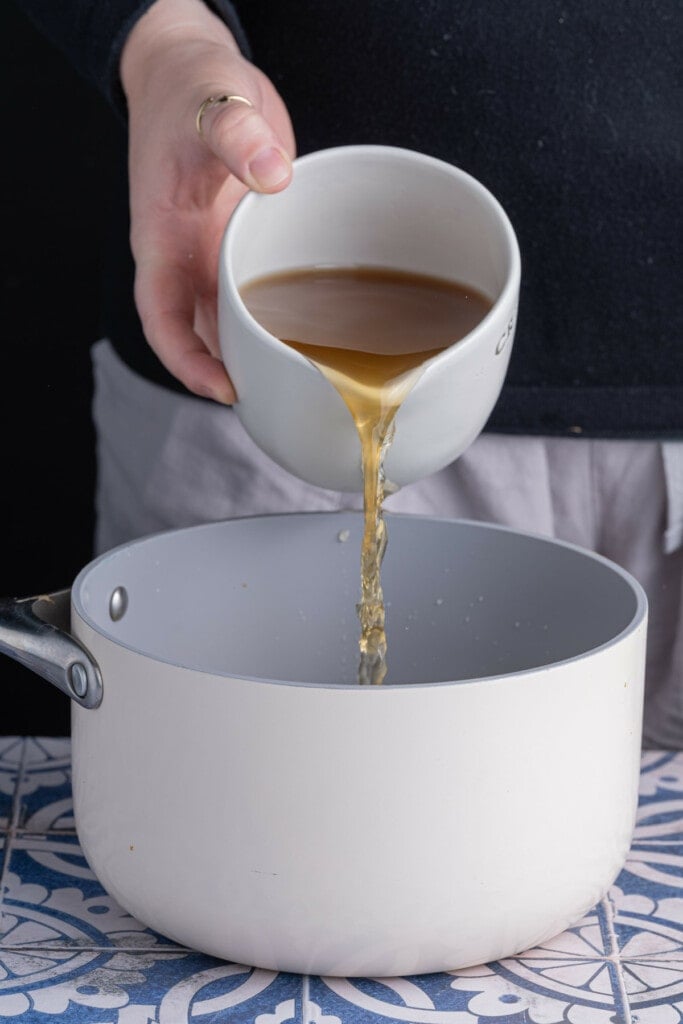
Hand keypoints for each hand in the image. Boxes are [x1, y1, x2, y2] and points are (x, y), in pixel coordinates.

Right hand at [120, 0, 294, 401]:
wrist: (196, 72)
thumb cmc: (193, 87)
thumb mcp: (214, 101)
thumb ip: (238, 136)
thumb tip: (273, 175)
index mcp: (161, 236)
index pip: (161, 317)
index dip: (187, 361)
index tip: (224, 388)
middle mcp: (184, 257)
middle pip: (197, 335)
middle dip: (230, 373)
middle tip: (279, 400)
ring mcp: (213, 254)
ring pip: (229, 321)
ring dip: (256, 354)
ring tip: (300, 385)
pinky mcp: (243, 244)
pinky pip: (256, 292)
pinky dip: (276, 318)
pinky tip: (311, 338)